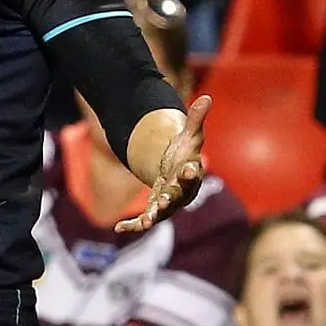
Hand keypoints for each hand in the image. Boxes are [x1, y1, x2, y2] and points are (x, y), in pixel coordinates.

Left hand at [115, 95, 209, 233]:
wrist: (179, 175)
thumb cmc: (186, 155)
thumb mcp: (190, 136)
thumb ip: (196, 119)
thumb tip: (207, 97)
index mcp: (189, 174)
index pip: (193, 173)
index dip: (192, 172)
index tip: (191, 169)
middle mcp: (180, 192)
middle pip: (177, 195)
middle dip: (171, 198)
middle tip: (165, 199)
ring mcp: (167, 203)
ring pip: (161, 212)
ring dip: (153, 216)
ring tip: (145, 222)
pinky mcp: (154, 210)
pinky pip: (143, 220)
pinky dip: (132, 225)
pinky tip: (118, 228)